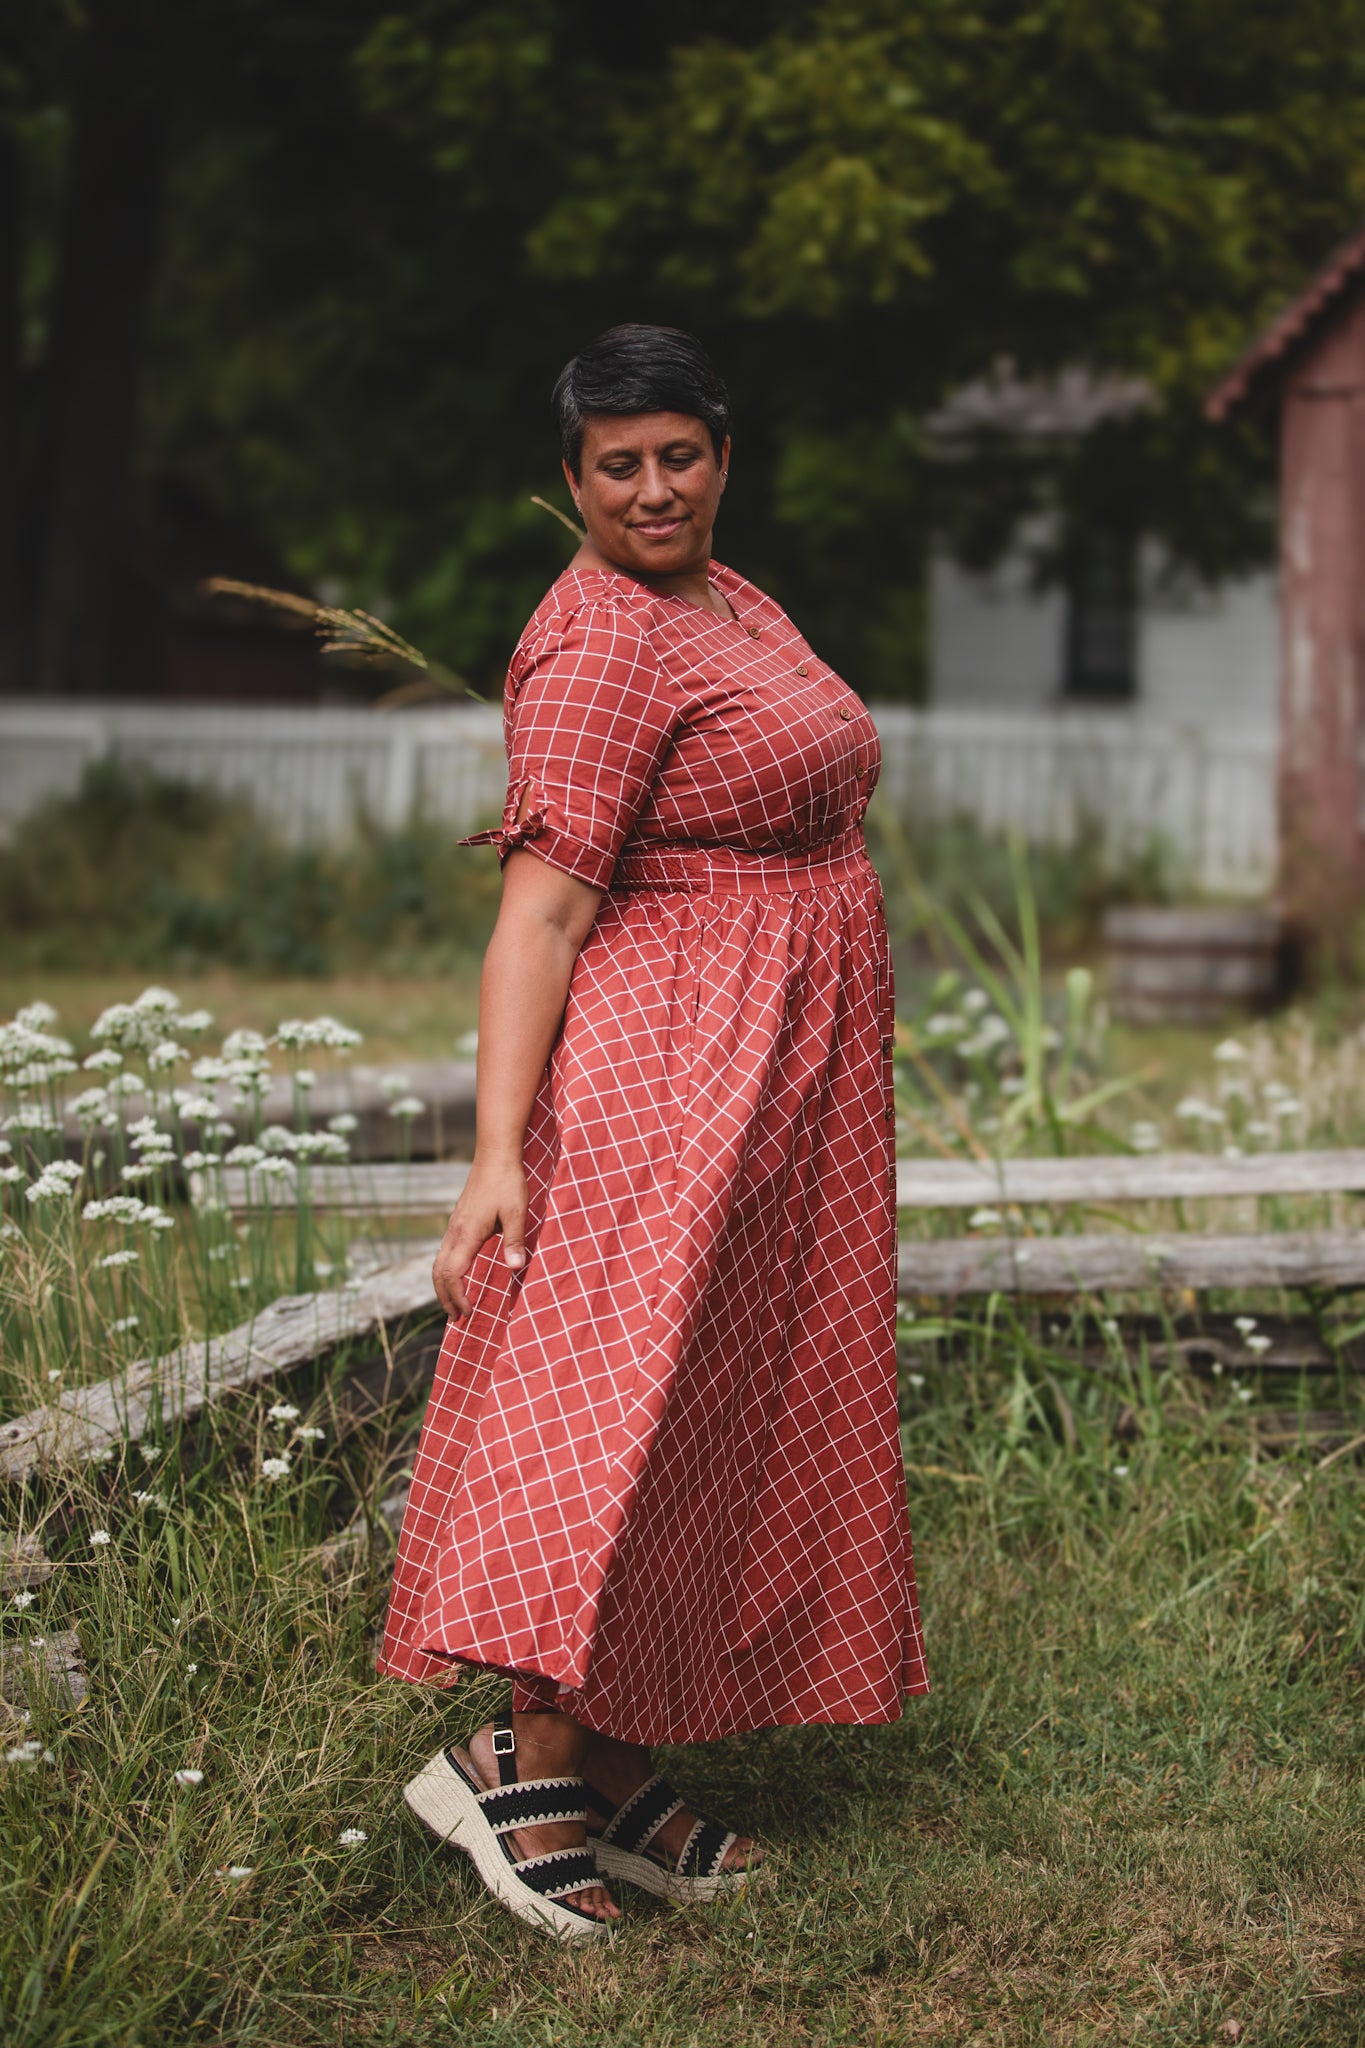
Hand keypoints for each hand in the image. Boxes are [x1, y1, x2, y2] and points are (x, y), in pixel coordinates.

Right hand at [432, 1153, 528, 1317]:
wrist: (495, 1154)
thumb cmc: (508, 1182)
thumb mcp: (517, 1213)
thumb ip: (515, 1241)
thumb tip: (515, 1268)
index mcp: (467, 1234)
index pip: (452, 1274)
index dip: (458, 1296)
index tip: (468, 1312)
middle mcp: (455, 1232)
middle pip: (439, 1272)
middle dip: (445, 1297)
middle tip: (456, 1318)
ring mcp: (454, 1225)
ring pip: (439, 1262)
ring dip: (444, 1285)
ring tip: (454, 1303)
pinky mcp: (458, 1220)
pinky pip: (445, 1252)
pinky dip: (447, 1270)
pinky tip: (460, 1273)